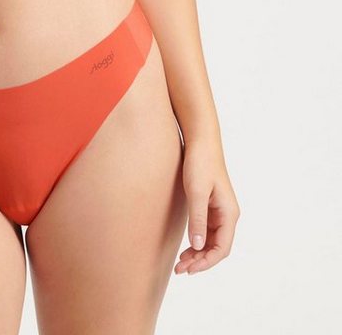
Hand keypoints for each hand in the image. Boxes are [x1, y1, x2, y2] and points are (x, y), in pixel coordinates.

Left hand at [174, 137, 239, 274]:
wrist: (201, 140)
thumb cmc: (200, 163)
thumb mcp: (196, 191)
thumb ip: (197, 219)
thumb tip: (198, 246)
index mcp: (229, 213)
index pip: (222, 248)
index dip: (206, 262)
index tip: (189, 269)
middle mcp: (228, 214)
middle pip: (217, 247)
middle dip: (200, 261)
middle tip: (180, 270)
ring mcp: (219, 210)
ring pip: (211, 240)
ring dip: (198, 253)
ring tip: (180, 264)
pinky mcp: (210, 205)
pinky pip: (206, 230)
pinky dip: (197, 241)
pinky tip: (186, 247)